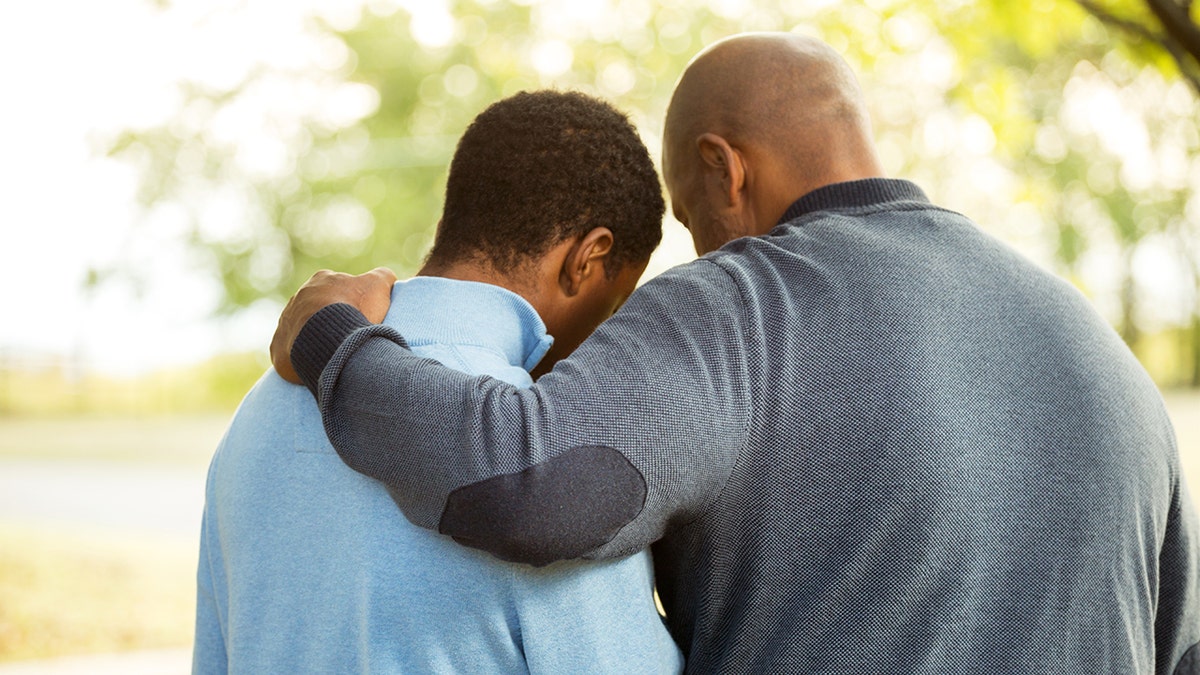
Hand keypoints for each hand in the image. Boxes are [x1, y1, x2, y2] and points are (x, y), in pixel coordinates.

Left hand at [270, 267, 397, 382]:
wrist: (327, 337)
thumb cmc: (353, 309)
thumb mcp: (377, 286)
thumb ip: (382, 277)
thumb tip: (386, 278)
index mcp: (321, 280)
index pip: (337, 288)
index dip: (351, 301)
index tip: (361, 315)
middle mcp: (299, 298)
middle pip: (318, 309)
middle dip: (331, 320)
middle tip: (349, 336)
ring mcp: (286, 321)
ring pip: (303, 330)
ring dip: (316, 338)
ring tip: (335, 352)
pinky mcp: (279, 346)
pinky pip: (291, 351)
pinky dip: (302, 357)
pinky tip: (317, 364)